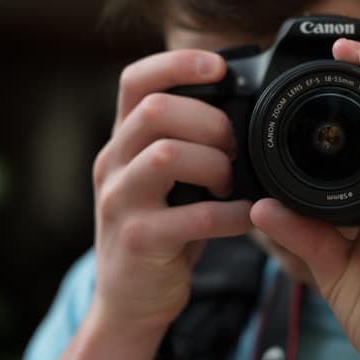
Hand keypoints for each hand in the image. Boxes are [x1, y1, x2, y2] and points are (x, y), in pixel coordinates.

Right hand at [62, 50, 252, 359]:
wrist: (130, 297)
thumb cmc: (160, 228)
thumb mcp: (163, 179)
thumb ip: (186, 143)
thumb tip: (245, 110)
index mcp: (123, 141)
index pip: (136, 81)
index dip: (176, 63)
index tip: (219, 66)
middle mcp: (113, 164)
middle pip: (154, 111)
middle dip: (209, 121)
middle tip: (235, 147)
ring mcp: (120, 202)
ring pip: (166, 155)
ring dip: (215, 165)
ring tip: (231, 184)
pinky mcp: (139, 241)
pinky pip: (194, 217)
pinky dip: (231, 213)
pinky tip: (244, 217)